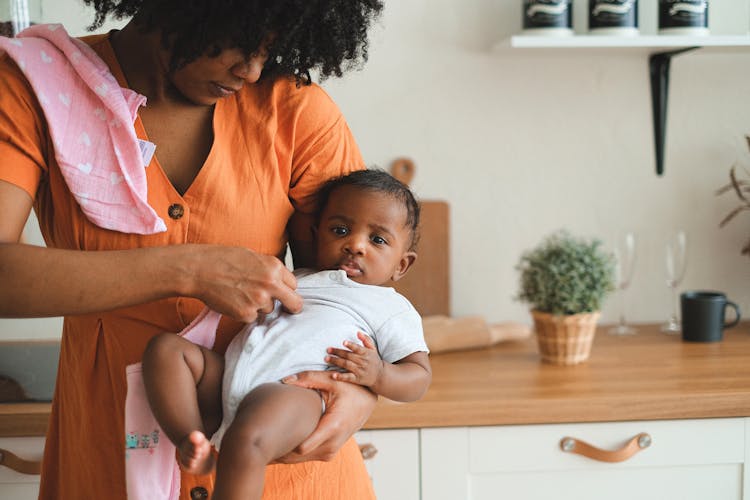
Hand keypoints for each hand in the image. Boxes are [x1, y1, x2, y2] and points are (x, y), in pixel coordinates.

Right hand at [184, 245, 302, 322]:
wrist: (199, 270)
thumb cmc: (223, 260)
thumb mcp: (253, 257)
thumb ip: (269, 270)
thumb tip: (280, 282)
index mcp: (274, 267)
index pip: (293, 284)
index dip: (287, 289)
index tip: (285, 294)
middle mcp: (271, 283)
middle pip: (294, 303)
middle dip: (292, 307)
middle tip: (288, 310)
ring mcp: (259, 300)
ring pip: (268, 310)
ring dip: (259, 306)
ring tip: (240, 294)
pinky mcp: (246, 314)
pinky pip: (252, 317)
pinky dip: (244, 313)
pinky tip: (233, 301)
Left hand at [275, 370, 376, 462]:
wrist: (368, 402)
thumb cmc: (350, 389)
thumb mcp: (331, 380)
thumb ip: (308, 378)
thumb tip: (285, 380)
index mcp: (333, 426)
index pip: (303, 447)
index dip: (285, 444)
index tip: (271, 436)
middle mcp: (333, 442)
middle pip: (298, 456)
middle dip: (282, 449)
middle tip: (264, 438)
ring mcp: (333, 450)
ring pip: (302, 459)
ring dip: (288, 453)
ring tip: (271, 440)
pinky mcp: (330, 452)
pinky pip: (309, 457)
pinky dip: (296, 452)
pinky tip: (285, 441)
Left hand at [326, 332, 383, 387]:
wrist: (380, 376)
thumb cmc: (374, 360)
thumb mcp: (373, 349)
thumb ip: (366, 339)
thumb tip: (358, 332)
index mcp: (366, 353)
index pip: (357, 348)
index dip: (351, 345)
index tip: (343, 342)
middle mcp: (363, 361)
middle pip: (348, 356)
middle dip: (337, 353)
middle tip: (328, 350)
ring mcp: (360, 371)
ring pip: (346, 365)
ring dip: (336, 362)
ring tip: (327, 359)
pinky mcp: (357, 379)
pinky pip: (348, 378)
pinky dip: (341, 376)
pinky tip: (333, 375)